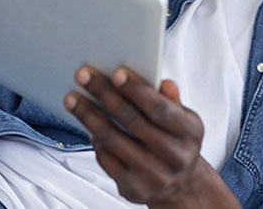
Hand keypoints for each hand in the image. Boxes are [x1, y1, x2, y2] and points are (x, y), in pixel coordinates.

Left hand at [65, 67, 239, 208]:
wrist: (179, 184)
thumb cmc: (176, 141)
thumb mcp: (183, 118)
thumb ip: (170, 100)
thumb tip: (162, 83)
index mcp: (190, 133)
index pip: (160, 108)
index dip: (137, 90)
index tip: (116, 72)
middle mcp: (174, 157)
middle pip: (131, 121)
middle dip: (104, 94)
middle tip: (83, 76)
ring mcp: (153, 176)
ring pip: (113, 140)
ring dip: (89, 116)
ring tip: (73, 99)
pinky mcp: (133, 189)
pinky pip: (106, 159)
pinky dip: (94, 139)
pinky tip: (86, 123)